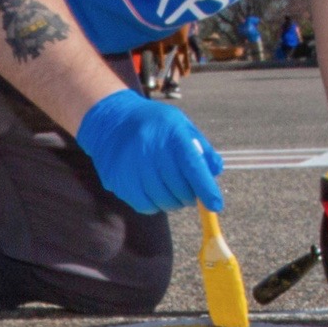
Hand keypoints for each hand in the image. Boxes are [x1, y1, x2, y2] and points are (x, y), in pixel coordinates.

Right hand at [73, 88, 223, 214]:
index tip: (216, 205)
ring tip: (172, 192)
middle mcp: (150, 148)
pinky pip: (144, 205)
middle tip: (191, 194)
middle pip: (179, 188)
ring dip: (173, 202)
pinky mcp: (119, 180)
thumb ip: (201, 149)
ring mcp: (132, 166)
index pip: (192, 165)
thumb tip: (215, 172)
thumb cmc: (155, 125)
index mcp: (171, 132)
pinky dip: (155, 205)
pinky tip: (156, 193)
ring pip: (162, 200)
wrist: (111, 120)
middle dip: (190, 196)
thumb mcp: (181, 126)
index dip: (206, 189)